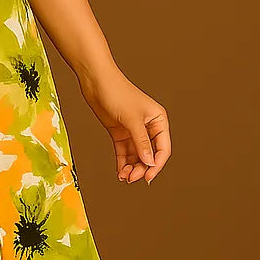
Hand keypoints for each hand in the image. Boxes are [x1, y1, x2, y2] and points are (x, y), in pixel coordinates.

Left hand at [78, 66, 170, 184]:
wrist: (96, 81)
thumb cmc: (117, 92)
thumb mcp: (132, 119)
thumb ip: (141, 142)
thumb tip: (149, 162)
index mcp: (158, 120)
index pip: (163, 148)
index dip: (156, 164)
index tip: (147, 177)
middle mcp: (148, 126)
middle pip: (149, 154)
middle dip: (141, 167)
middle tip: (131, 178)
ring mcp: (133, 130)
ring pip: (136, 155)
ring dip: (131, 167)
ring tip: (124, 177)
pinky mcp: (119, 132)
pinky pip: (123, 151)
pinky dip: (122, 162)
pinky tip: (119, 172)